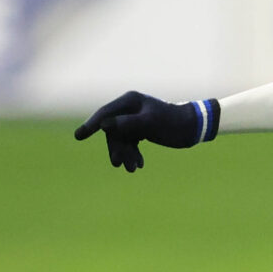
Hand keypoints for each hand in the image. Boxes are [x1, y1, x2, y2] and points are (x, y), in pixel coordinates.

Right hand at [74, 91, 207, 172]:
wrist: (194, 128)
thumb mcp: (150, 124)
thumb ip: (126, 123)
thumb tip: (104, 125)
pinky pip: (130, 143)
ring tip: (134, 169)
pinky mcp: (141, 129)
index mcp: (130, 102)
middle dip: (116, 149)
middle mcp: (130, 109)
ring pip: (122, 140)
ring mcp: (135, 119)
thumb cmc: (173, 123)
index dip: (91, 125)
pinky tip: (140, 165)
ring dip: (126, 154)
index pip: (105, 114)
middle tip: (120, 165)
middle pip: (113, 131)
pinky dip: (133, 154)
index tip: (78, 136)